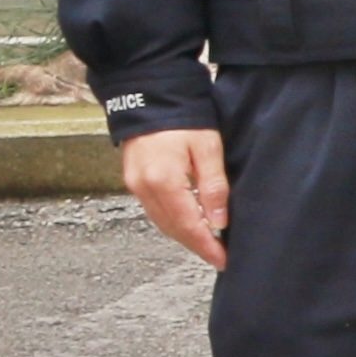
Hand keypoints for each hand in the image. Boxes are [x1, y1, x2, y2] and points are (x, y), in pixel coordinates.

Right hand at [121, 127, 230, 269]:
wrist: (149, 96)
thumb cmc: (183, 118)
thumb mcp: (208, 148)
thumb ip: (214, 186)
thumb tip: (219, 222)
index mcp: (163, 181)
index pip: (188, 225)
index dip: (206, 246)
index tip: (222, 260)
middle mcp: (144, 188)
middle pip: (173, 229)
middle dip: (196, 245)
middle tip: (218, 257)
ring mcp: (135, 185)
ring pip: (162, 222)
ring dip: (184, 235)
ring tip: (207, 244)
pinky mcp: (133, 180)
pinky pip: (155, 210)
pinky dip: (173, 221)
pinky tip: (189, 223)